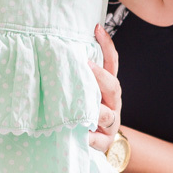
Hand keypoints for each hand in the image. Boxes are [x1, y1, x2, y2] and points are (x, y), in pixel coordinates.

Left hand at [88, 24, 121, 152]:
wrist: (97, 143)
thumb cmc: (86, 112)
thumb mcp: (84, 91)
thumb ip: (76, 75)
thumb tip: (59, 48)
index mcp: (109, 88)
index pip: (112, 63)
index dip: (107, 46)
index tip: (97, 29)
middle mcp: (112, 103)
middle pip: (113, 87)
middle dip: (100, 76)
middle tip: (86, 65)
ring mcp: (110, 124)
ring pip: (106, 115)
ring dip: (94, 110)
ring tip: (80, 106)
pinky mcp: (104, 142)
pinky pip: (98, 140)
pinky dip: (88, 138)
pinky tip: (79, 135)